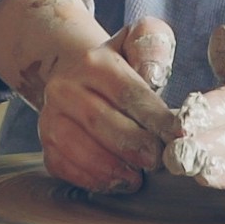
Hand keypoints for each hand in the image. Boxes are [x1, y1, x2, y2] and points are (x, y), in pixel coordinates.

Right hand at [30, 16, 183, 193]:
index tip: (178, 136)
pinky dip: (89, 178)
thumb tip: (154, 75)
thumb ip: (153, 47)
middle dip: (132, 145)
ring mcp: (50, 116)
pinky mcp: (46, 142)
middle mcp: (64, 87)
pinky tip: (114, 182)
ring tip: (136, 179)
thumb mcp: (139, 40)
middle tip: (157, 161)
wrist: (76, 74)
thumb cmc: (120, 65)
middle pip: (100, 121)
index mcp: (93, 62)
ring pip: (76, 146)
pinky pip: (62, 165)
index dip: (154, 118)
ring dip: (110, 167)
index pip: (127, 92)